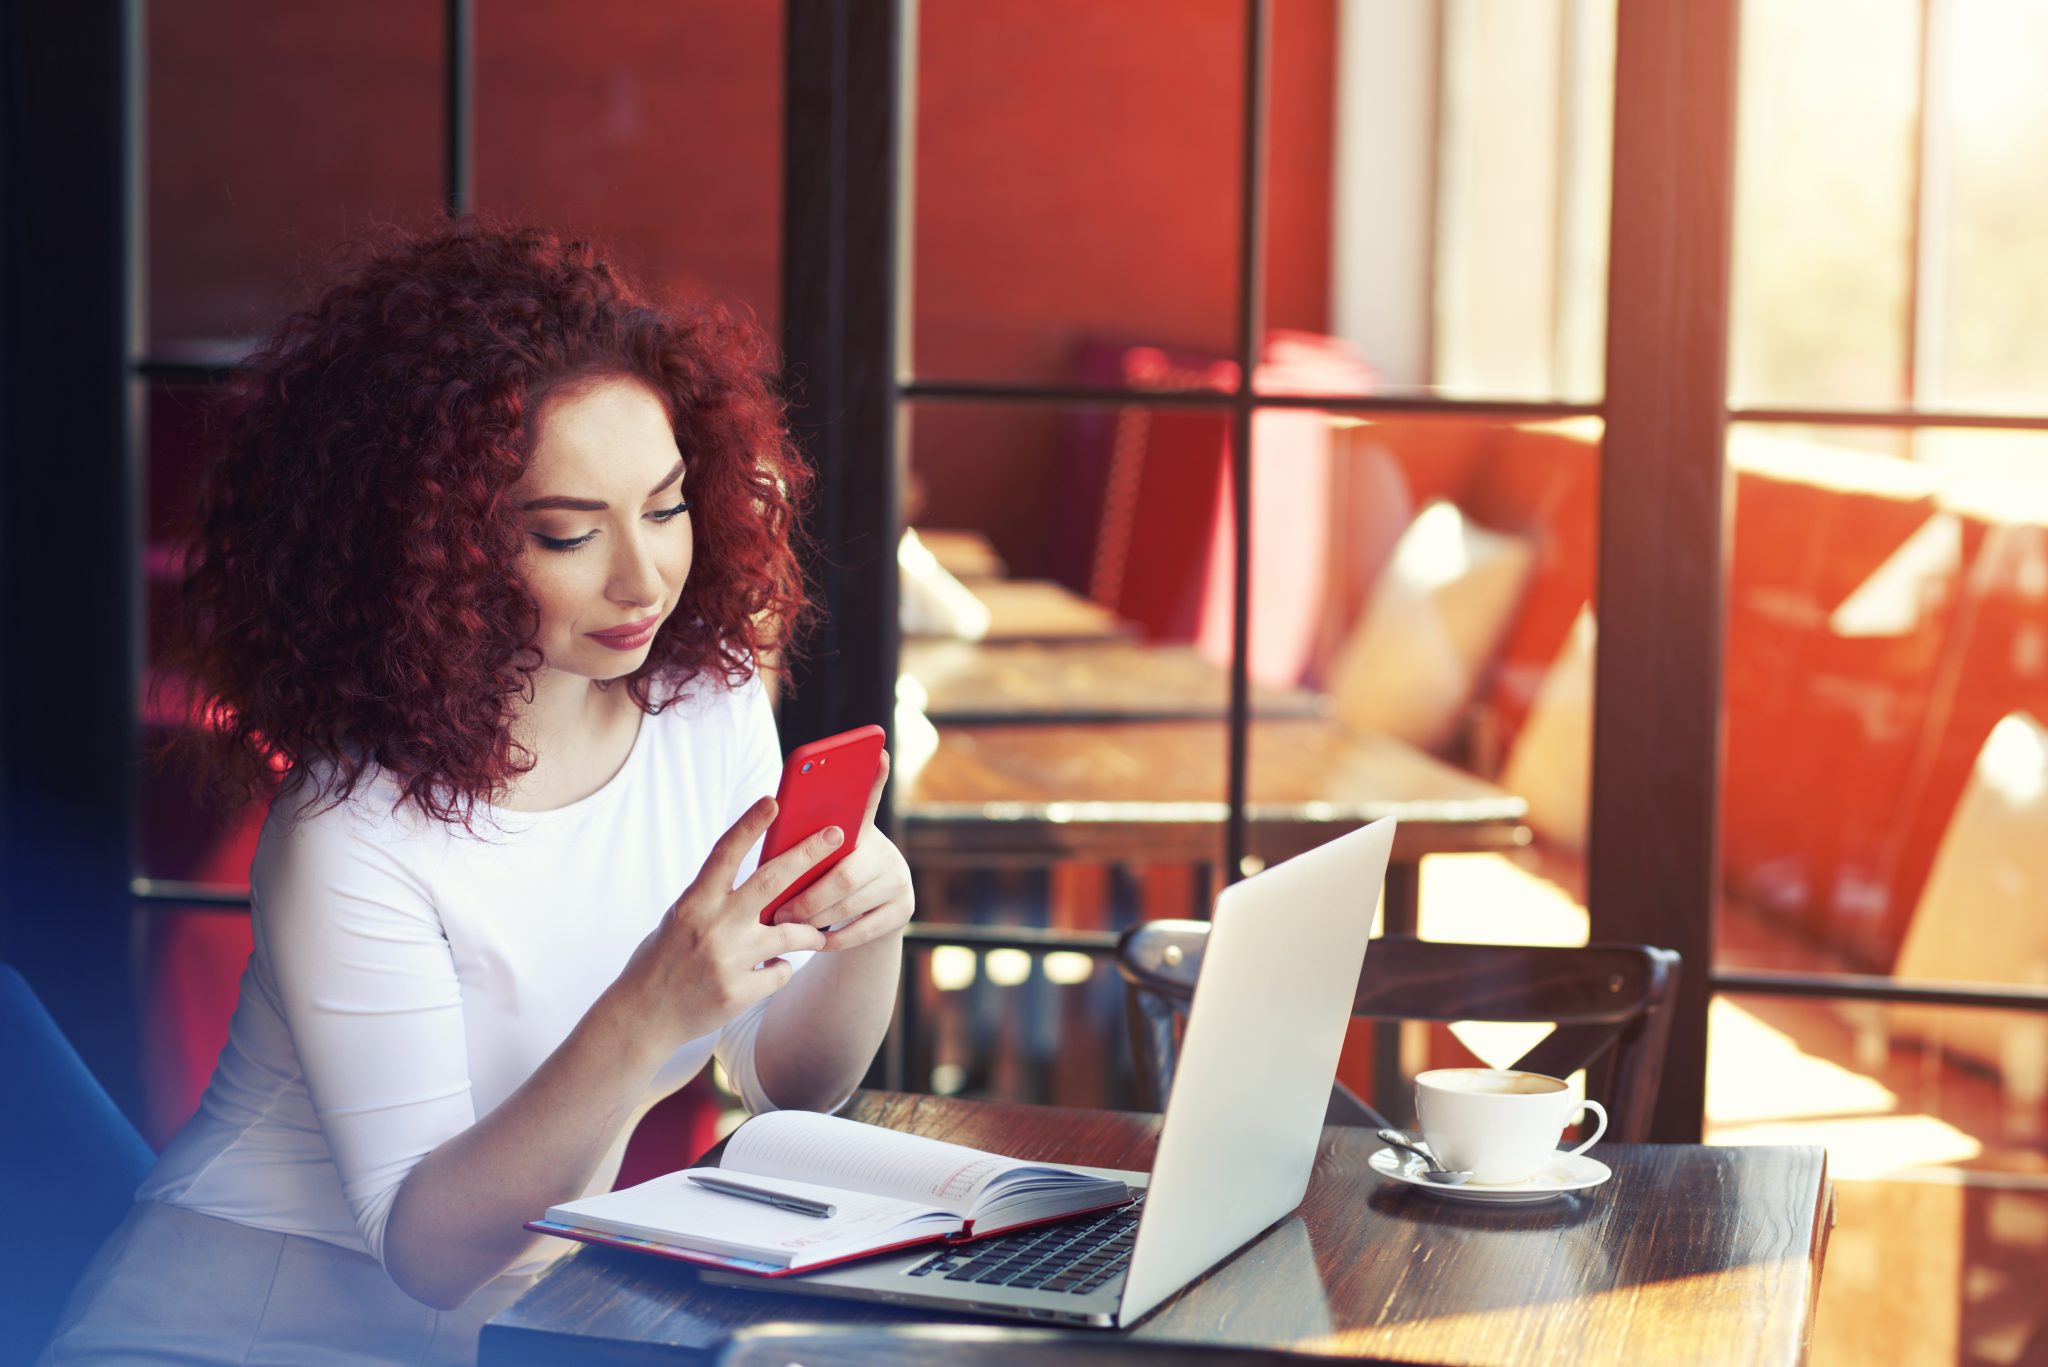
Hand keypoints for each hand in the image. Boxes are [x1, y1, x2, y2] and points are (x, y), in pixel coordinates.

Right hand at [610, 797, 834, 1049]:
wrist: (643, 1016)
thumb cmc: (664, 958)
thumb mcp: (681, 917)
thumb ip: (717, 898)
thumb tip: (767, 876)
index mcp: (694, 902)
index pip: (725, 853)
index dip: (749, 824)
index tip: (773, 800)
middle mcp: (711, 926)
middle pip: (771, 881)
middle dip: (808, 854)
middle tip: (837, 835)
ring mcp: (726, 961)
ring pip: (791, 933)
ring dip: (810, 932)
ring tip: (816, 933)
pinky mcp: (737, 993)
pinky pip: (780, 972)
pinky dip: (779, 969)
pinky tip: (766, 972)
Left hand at [767, 750, 914, 951]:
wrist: (867, 923)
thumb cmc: (824, 884)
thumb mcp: (819, 862)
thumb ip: (806, 849)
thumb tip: (776, 842)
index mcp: (862, 832)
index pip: (868, 800)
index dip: (874, 778)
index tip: (876, 753)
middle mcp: (887, 852)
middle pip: (845, 873)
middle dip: (808, 894)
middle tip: (778, 909)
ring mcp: (899, 881)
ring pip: (850, 905)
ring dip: (814, 918)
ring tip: (786, 926)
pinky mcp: (903, 911)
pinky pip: (861, 930)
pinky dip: (832, 938)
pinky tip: (813, 942)